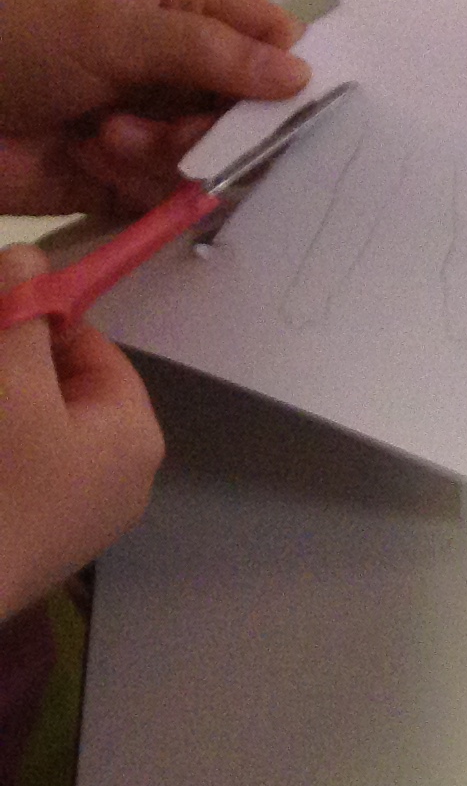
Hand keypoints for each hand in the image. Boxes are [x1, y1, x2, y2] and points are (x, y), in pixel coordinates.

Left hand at [0, 0, 308, 216]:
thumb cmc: (12, 45)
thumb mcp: (112, 30)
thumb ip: (209, 51)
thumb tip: (301, 74)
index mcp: (174, 14)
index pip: (262, 36)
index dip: (286, 67)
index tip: (289, 97)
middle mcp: (173, 74)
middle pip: (249, 112)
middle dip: (213, 127)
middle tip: (174, 131)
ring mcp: (153, 131)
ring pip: (214, 162)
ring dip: (165, 160)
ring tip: (104, 145)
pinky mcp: (129, 185)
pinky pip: (176, 201)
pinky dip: (144, 193)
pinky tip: (97, 172)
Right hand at [0, 245, 164, 619]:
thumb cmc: (1, 482)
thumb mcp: (11, 385)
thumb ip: (21, 319)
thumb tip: (28, 256)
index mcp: (134, 435)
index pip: (95, 350)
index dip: (40, 321)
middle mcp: (122, 474)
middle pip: (65, 387)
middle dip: (15, 361)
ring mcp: (81, 509)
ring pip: (38, 424)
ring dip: (8, 397)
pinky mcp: (42, 529)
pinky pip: (26, 462)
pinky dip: (7, 439)